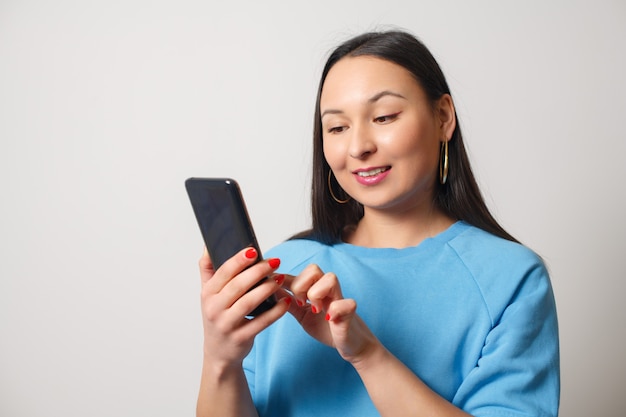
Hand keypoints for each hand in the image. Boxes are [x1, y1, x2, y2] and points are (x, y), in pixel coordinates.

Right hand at [199, 247, 290, 366]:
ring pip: (249, 302)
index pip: (223, 272)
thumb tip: (208, 246)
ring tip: (280, 278)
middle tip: (275, 261)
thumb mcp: (208, 295)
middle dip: (258, 271)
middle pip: (238, 285)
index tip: (254, 250)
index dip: (239, 260)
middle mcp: (214, 309)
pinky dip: (275, 311)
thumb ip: (207, 270)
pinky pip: (261, 322)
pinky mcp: (240, 338)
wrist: (219, 353)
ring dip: (267, 288)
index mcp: (207, 294)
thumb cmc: (217, 317)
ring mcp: (226, 325)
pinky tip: (286, 301)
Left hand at [284, 264, 378, 363]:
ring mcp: (340, 298)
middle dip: (301, 285)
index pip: (299, 273)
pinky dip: (334, 311)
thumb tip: (271, 289)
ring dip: (317, 294)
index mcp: (315, 289)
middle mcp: (328, 290)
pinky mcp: (350, 311)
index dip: (285, 278)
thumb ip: (289, 302)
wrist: (349, 344)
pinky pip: (344, 303)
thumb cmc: (326, 327)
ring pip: (330, 278)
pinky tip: (329, 319)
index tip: (276, 287)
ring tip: (315, 310)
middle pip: (313, 269)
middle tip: (301, 303)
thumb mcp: (302, 314)